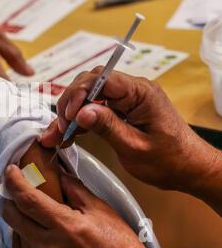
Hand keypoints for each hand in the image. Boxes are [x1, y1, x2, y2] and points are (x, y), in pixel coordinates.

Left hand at [2, 165, 147, 247]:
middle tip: (15, 188)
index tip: (11, 170)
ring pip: (14, 232)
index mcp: (65, 226)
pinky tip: (33, 229)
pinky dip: (22, 235)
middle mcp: (49, 246)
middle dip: (9, 199)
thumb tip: (57, 172)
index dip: (14, 181)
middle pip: (12, 216)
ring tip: (31, 211)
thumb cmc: (116, 245)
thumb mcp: (99, 210)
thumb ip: (74, 189)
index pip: (27, 199)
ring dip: (17, 217)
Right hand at [40, 67, 221, 200]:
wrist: (188, 168)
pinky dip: (80, 119)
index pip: (103, 79)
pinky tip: (68, 133)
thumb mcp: (135, 147)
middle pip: (91, 83)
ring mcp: (127, 98)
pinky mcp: (122, 109)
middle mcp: (133, 90)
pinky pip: (95, 107)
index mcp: (141, 93)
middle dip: (70, 102)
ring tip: (58, 134)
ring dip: (71, 112)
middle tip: (61, 127)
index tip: (68, 116)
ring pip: (89, 95)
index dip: (80, 93)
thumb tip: (81, 112)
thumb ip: (108, 127)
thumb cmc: (169, 160)